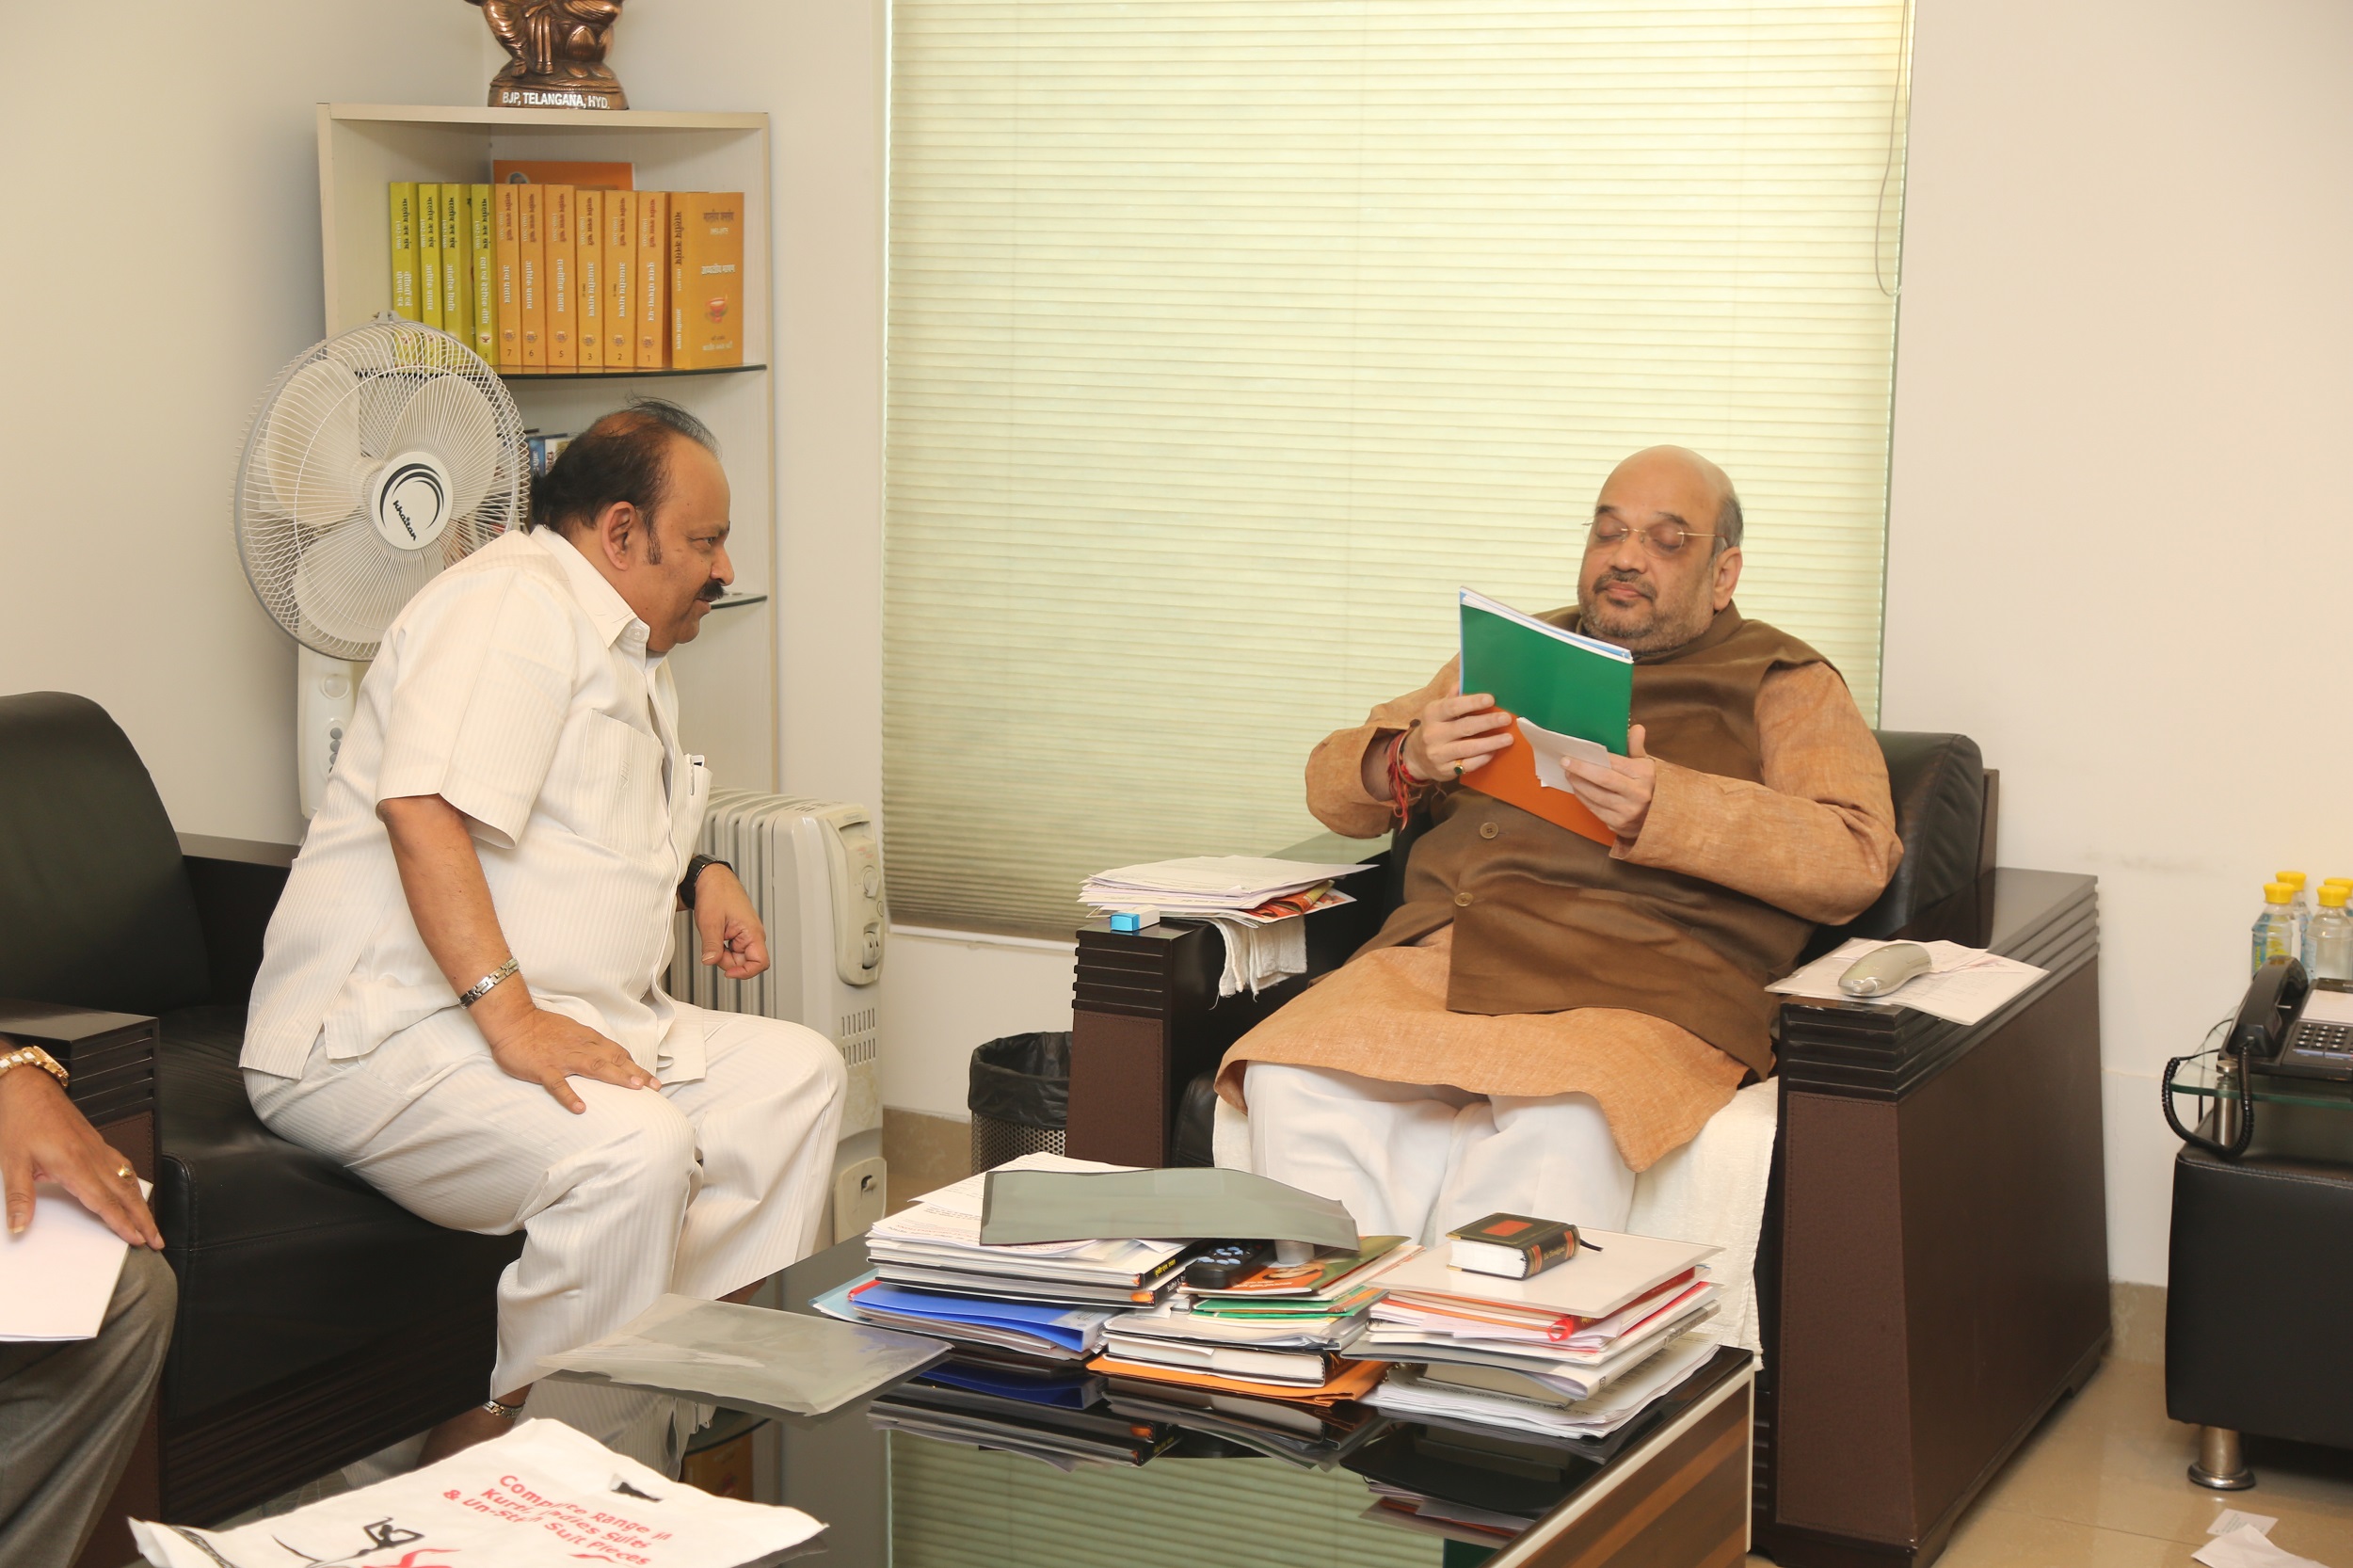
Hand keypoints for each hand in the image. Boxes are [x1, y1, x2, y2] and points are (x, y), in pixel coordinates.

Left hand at [0, 1066, 162, 1246]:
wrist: (28, 1089)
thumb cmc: (20, 1120)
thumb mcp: (11, 1163)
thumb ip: (19, 1198)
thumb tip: (19, 1226)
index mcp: (73, 1164)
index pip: (104, 1202)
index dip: (122, 1223)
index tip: (137, 1239)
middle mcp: (92, 1157)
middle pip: (125, 1194)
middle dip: (144, 1218)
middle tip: (157, 1238)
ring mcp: (97, 1148)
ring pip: (128, 1179)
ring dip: (141, 1203)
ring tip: (150, 1220)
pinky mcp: (96, 1141)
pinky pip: (122, 1165)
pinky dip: (133, 1181)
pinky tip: (132, 1187)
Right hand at [480, 1005, 652, 1113]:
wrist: (513, 1020)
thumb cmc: (542, 1027)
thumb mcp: (572, 1031)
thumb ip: (589, 1044)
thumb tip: (606, 1056)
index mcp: (588, 1039)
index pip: (617, 1052)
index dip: (635, 1066)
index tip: (650, 1080)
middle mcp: (580, 1047)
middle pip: (613, 1059)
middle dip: (636, 1073)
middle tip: (655, 1087)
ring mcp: (562, 1058)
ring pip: (594, 1067)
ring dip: (616, 1076)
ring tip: (634, 1088)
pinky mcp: (543, 1068)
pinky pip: (557, 1084)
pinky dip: (569, 1095)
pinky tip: (580, 1108)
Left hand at [694, 864, 769, 981]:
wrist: (712, 879)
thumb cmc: (717, 893)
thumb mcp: (710, 921)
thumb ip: (712, 945)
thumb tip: (710, 962)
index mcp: (753, 932)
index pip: (760, 963)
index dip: (744, 972)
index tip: (728, 973)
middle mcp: (753, 934)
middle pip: (745, 962)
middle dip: (727, 961)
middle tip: (712, 948)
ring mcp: (746, 934)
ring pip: (737, 956)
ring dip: (722, 953)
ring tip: (713, 936)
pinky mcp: (738, 933)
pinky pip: (732, 949)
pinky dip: (721, 947)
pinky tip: (715, 935)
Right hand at [1401, 686, 1515, 781]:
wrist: (1416, 757)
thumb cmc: (1434, 728)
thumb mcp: (1438, 710)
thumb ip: (1453, 697)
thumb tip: (1466, 679)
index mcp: (1432, 714)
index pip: (1452, 706)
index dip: (1472, 702)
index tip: (1491, 699)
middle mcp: (1433, 734)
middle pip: (1464, 727)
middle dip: (1487, 722)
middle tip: (1507, 718)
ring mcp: (1438, 754)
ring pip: (1468, 748)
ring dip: (1490, 743)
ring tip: (1508, 738)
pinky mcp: (1445, 770)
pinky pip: (1468, 765)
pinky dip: (1483, 758)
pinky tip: (1494, 752)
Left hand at [1564, 723, 1658, 840]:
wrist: (1659, 817)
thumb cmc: (1648, 785)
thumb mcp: (1646, 764)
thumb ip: (1636, 746)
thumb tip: (1636, 728)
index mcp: (1644, 775)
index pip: (1615, 763)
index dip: (1594, 758)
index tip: (1576, 751)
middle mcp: (1638, 794)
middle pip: (1603, 779)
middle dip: (1580, 769)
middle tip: (1565, 762)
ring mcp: (1628, 811)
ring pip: (1595, 796)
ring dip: (1578, 784)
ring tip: (1569, 774)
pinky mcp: (1618, 824)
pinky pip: (1594, 809)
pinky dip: (1583, 798)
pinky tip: (1577, 789)